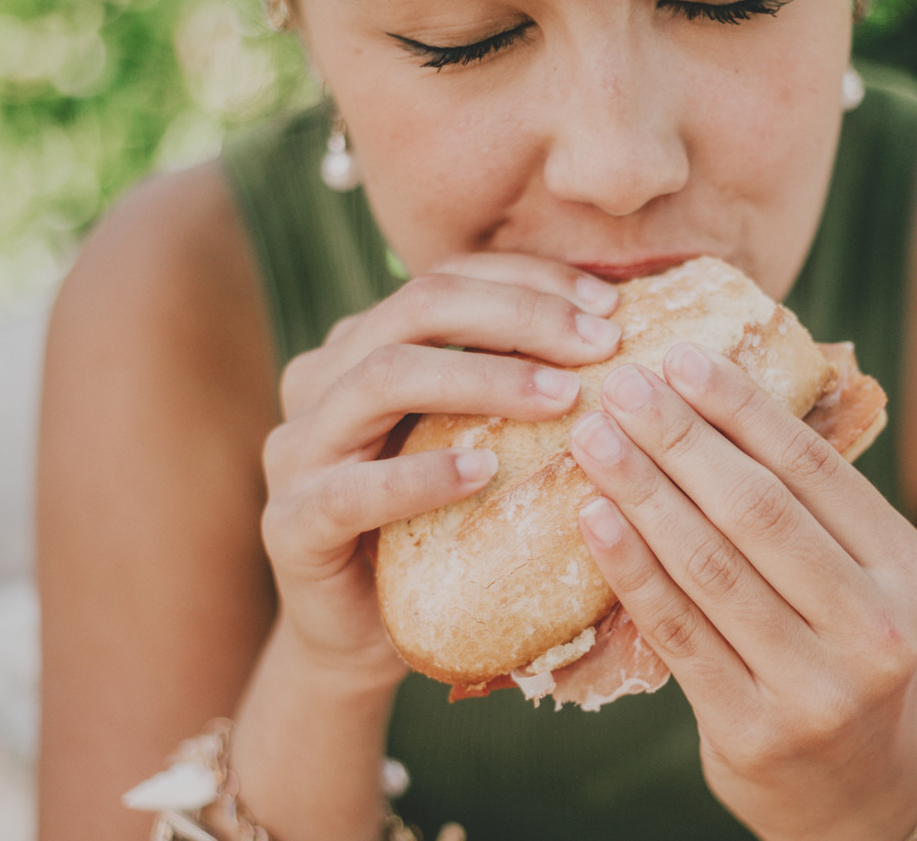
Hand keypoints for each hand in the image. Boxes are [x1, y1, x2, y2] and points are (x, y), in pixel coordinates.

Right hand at [259, 253, 622, 682]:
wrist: (364, 636)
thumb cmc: (438, 526)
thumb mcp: (478, 441)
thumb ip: (516, 385)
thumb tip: (625, 330)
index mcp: (362, 344)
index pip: (446, 279)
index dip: (529, 281)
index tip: (610, 302)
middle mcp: (320, 378)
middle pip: (416, 308)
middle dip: (519, 316)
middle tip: (601, 345)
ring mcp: (296, 449)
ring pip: (383, 378)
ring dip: (483, 379)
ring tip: (562, 399)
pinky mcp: (291, 524)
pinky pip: (353, 490)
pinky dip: (421, 476)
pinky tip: (483, 474)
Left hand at [568, 342, 916, 840]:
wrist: (857, 795)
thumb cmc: (843, 662)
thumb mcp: (864, 587)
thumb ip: (811, 515)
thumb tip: (707, 403)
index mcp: (910, 572)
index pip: (815, 469)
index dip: (742, 408)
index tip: (681, 359)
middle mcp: (875, 628)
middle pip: (759, 510)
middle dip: (681, 438)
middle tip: (623, 386)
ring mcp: (817, 687)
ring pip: (712, 566)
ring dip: (643, 491)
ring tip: (593, 440)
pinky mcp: (754, 731)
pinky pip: (679, 631)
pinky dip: (631, 568)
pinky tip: (593, 518)